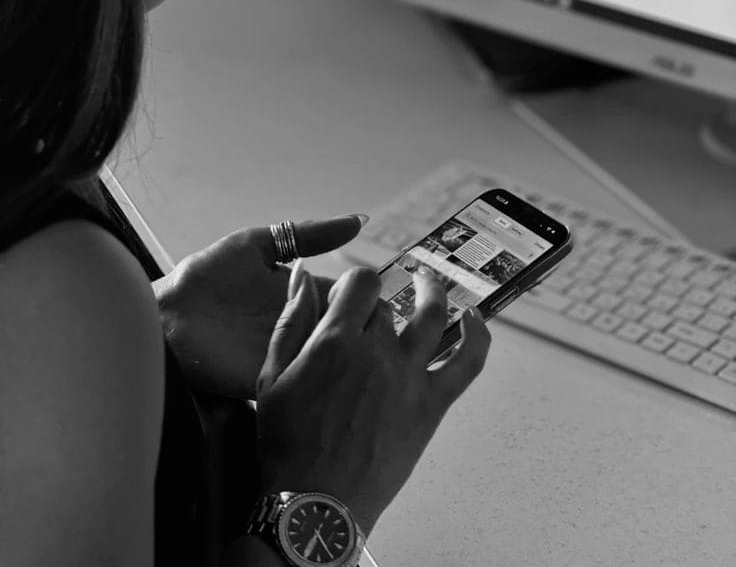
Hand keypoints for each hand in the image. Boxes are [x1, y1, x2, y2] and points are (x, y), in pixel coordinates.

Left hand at [153, 215, 366, 399]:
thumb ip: (306, 235)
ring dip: (347, 353)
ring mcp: (289, 354)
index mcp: (302, 293)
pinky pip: (305, 382)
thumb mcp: (258, 245)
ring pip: (332, 356)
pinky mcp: (273, 380)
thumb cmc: (206, 277)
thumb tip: (359, 220)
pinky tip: (336, 369)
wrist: (166, 316)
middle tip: (386, 325)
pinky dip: (321, 377)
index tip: (387, 294)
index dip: (367, 294)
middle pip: (346, 327)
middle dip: (366, 327)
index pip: (346, 294)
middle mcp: (301, 324)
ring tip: (368, 347)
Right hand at [255, 264, 491, 534]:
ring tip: (428, 282)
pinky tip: (473, 318)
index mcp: (335, 341)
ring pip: (433, 315)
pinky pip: (466, 362)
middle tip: (369, 319)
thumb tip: (301, 275)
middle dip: (376, 307)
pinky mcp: (431, 404)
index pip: (360, 282)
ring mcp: (409, 376)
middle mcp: (377, 351)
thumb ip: (291, 320)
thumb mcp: (271, 376)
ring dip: (433, 292)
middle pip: (388, 305)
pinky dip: (477, 335)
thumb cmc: (289, 444)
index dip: (355, 283)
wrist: (316, 503)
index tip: (348, 296)